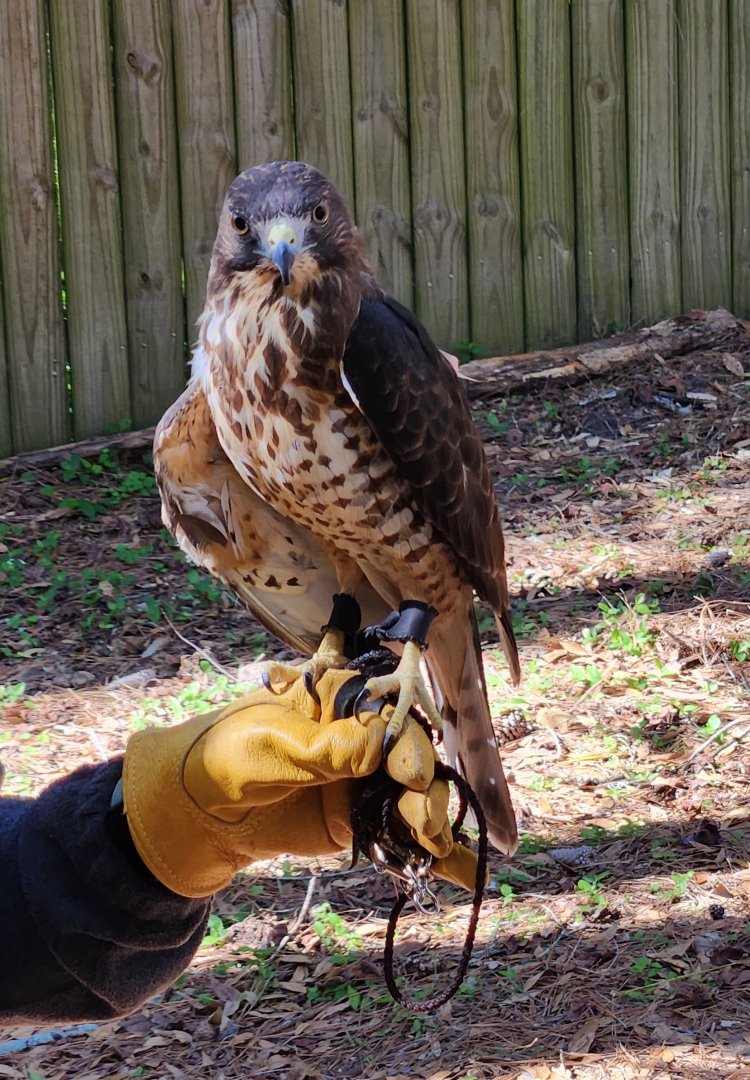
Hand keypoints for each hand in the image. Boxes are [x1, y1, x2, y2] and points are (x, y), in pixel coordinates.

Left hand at [122, 668, 477, 896]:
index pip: (390, 713)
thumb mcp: (270, 745)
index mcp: (340, 699)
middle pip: (413, 756)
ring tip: (433, 846)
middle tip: (424, 820)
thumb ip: (325, 748)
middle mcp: (361, 736)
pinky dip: (434, 853)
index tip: (413, 775)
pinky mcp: (359, 819)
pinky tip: (465, 871)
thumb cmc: (225, 757)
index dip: (409, 744)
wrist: (195, 812)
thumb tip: (379, 744)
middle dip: (426, 789)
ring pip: (414, 796)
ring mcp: (363, 780)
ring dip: (431, 820)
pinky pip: (402, 832)